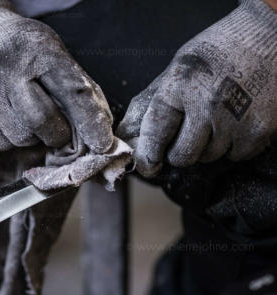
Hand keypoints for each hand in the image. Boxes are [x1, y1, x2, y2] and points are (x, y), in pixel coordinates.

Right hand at [0, 0, 113, 151]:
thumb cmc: (23, 51)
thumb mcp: (53, 55)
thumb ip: (79, 90)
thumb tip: (101, 135)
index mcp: (37, 51)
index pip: (71, 90)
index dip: (89, 121)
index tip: (102, 144)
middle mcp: (6, 70)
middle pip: (40, 121)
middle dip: (56, 134)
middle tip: (57, 131)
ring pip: (18, 138)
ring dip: (31, 136)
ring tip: (25, 115)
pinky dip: (10, 138)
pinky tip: (7, 118)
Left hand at [117, 0, 276, 177]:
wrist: (267, 36)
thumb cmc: (215, 53)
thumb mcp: (175, 70)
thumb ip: (149, 105)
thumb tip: (124, 135)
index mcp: (180, 87)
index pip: (155, 134)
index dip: (148, 155)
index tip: (147, 165)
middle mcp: (207, 106)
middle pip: (182, 156)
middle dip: (179, 151)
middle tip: (188, 131)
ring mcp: (235, 121)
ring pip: (208, 157)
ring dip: (207, 145)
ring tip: (216, 116)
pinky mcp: (259, 131)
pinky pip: (235, 155)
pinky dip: (233, 145)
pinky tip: (236, 119)